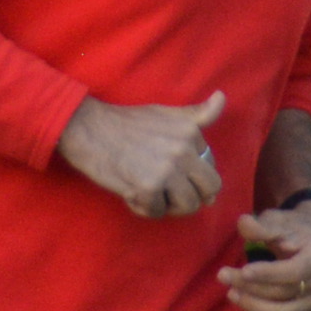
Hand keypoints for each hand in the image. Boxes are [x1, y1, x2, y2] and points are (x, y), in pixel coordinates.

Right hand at [56, 92, 227, 219]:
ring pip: (188, 206)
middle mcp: (184, 150)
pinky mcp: (147, 188)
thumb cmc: (126, 123)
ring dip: (170, 207)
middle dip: (193, 197)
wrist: (88, 129)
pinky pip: (157, 212)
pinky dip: (144, 208)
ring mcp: (167, 170)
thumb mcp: (166, 113)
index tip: (175, 175)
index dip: (193, 177)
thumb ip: (196, 114)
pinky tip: (131, 194)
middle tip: (170, 195)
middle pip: (210, 190)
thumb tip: (222, 98)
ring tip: (151, 195)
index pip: (211, 168)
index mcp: (191, 133)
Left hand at [224, 207, 310, 310]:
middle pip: (285, 293)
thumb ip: (261, 226)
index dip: (268, 274)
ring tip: (231, 293)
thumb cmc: (289, 230)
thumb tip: (243, 224)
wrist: (309, 241)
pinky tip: (247, 305)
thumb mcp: (276, 221)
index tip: (242, 270)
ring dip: (253, 306)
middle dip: (251, 287)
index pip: (294, 271)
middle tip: (223, 276)